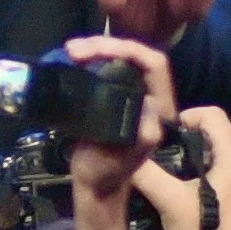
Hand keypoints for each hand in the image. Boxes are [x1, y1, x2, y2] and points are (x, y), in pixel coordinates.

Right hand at [64, 36, 178, 200]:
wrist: (94, 184)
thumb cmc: (105, 173)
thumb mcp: (123, 159)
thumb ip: (141, 134)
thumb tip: (149, 103)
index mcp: (158, 111)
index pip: (154, 65)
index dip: (130, 51)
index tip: (96, 53)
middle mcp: (151, 97)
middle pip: (136, 55)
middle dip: (106, 45)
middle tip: (74, 49)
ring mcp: (135, 95)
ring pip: (123, 58)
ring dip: (98, 48)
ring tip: (72, 50)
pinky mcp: (120, 95)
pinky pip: (112, 67)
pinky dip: (94, 58)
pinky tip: (76, 58)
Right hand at [132, 106, 230, 229]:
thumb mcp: (169, 200)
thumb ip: (146, 173)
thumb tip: (123, 153)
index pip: (212, 114)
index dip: (186, 115)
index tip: (163, 132)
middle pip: (215, 136)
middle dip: (186, 140)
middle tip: (160, 154)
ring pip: (218, 158)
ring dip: (193, 161)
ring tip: (168, 176)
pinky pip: (223, 177)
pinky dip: (203, 178)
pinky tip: (184, 198)